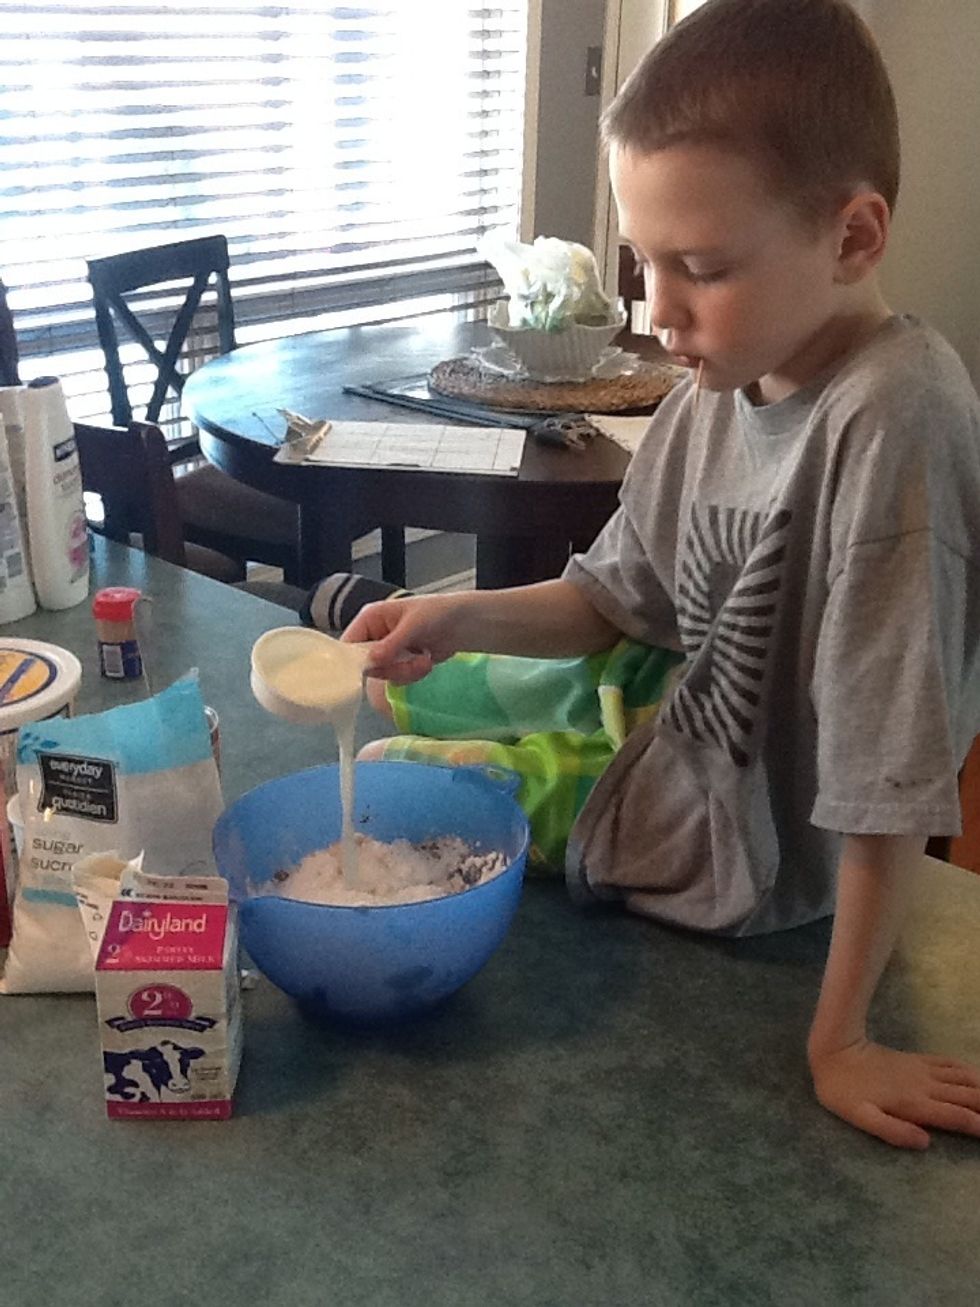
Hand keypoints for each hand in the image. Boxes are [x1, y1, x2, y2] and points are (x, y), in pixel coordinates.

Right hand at [342, 593, 463, 683]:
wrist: (463, 624)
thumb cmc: (437, 613)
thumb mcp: (413, 625)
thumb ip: (391, 644)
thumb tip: (370, 662)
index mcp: (370, 618)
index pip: (348, 643)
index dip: (354, 660)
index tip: (373, 670)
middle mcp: (373, 635)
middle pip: (365, 664)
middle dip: (391, 667)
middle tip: (410, 662)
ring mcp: (386, 651)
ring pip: (383, 674)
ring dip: (406, 672)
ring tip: (424, 661)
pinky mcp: (399, 663)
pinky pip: (396, 678)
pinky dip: (413, 674)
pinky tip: (426, 662)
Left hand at [809, 1038, 979, 1148]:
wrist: (835, 1051)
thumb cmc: (844, 1091)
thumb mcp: (861, 1117)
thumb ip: (893, 1131)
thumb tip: (926, 1142)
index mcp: (914, 1104)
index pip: (956, 1117)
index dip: (979, 1125)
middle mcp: (925, 1087)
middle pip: (967, 1097)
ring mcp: (923, 1071)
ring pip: (963, 1079)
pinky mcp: (917, 1060)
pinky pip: (950, 1064)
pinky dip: (969, 1071)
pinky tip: (977, 1076)